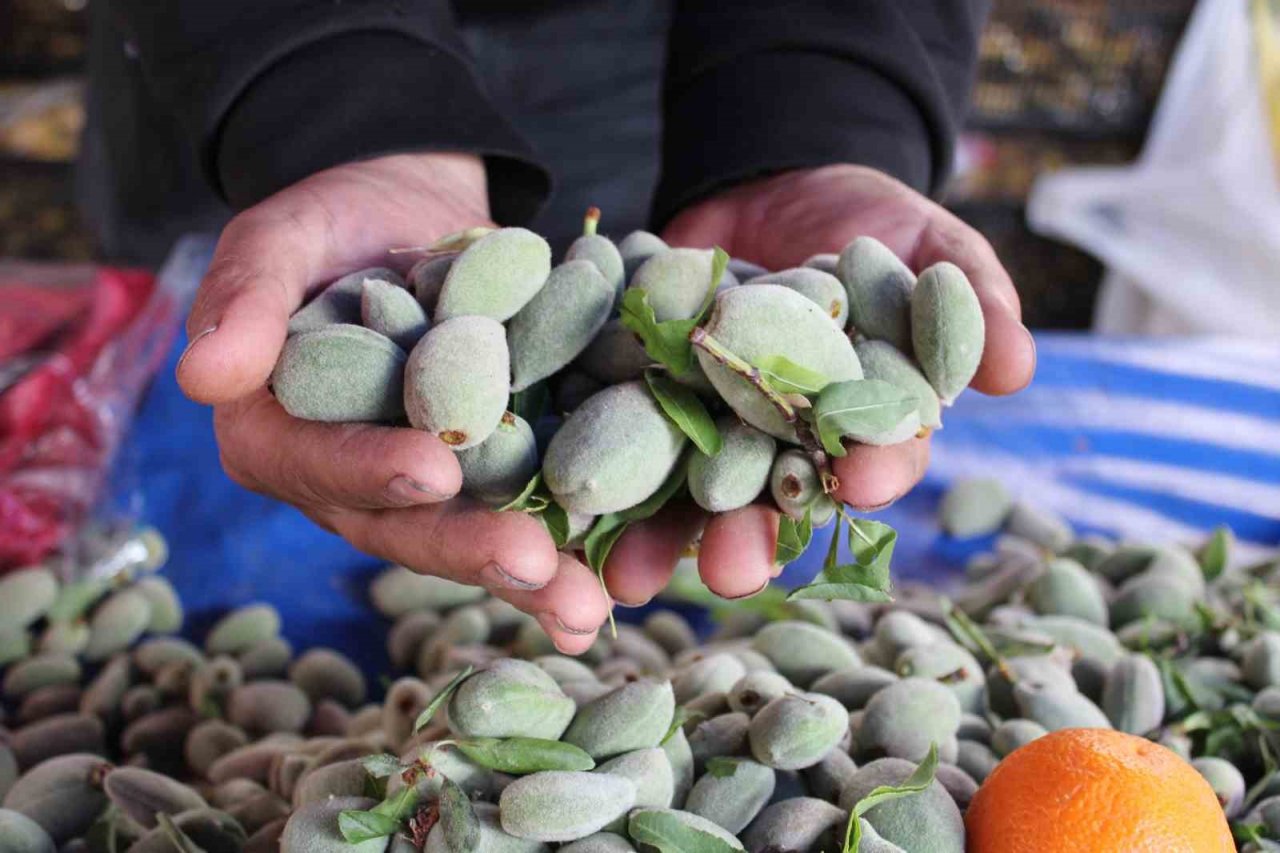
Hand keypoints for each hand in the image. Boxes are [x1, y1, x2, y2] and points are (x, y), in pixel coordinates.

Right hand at [177, 153, 608, 653]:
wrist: (408, 205)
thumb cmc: (328, 219)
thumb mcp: (278, 240)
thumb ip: (244, 300)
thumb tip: (202, 376)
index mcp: (281, 434)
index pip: (319, 461)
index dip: (370, 470)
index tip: (432, 469)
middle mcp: (350, 478)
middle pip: (403, 526)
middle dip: (469, 548)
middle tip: (533, 564)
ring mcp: (424, 484)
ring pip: (472, 536)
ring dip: (530, 576)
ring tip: (586, 607)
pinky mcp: (490, 470)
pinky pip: (527, 510)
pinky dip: (570, 545)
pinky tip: (613, 582)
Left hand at [601, 165, 1035, 605]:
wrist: (770, 181)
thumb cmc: (870, 219)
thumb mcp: (929, 243)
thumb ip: (969, 297)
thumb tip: (1019, 369)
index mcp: (865, 420)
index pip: (877, 451)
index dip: (875, 468)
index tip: (866, 481)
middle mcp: (786, 441)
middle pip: (770, 498)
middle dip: (751, 535)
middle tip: (732, 573)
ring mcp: (711, 424)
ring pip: (685, 490)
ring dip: (661, 536)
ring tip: (631, 577)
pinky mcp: (645, 397)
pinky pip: (617, 438)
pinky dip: (592, 472)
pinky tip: (567, 513)